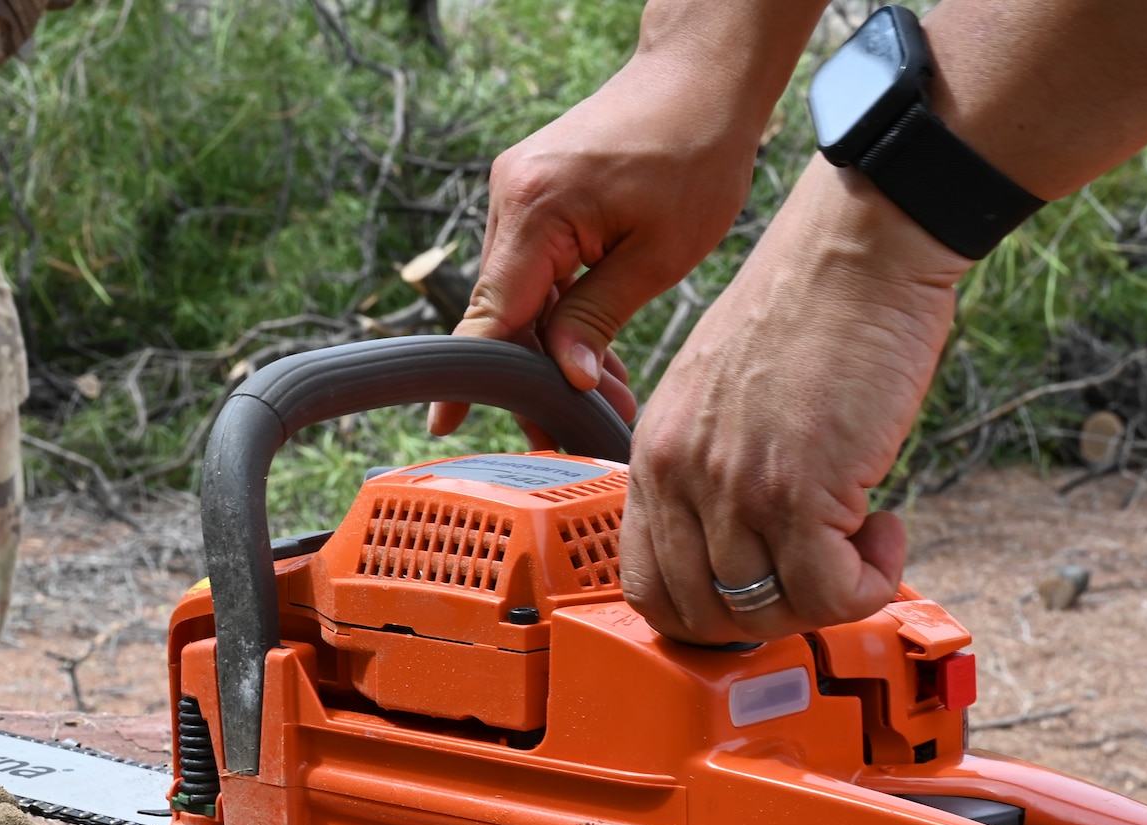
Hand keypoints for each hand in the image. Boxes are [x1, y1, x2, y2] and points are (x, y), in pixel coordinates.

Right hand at [430, 47, 773, 436]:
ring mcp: (519, 192)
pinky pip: (538, 267)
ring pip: (525, 294)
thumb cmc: (695, 150)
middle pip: (507, 311)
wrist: (702, 73)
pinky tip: (598, 352)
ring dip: (558, 345)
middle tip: (573, 430)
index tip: (444, 421)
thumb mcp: (658, 253)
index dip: (469, 375)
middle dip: (539, 373)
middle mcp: (512, 196)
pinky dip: (564, 308)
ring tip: (607, 396)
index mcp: (536, 210)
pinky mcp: (536, 192)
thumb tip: (567, 380)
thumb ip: (600, 317)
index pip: (491, 314)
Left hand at [618, 158, 972, 643]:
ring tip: (862, 543)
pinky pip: (829, 593)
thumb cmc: (805, 311)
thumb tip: (738, 541)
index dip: (704, 612)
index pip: (645, 585)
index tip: (757, 595)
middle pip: (701, 614)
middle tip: (819, 576)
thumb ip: (709, 464)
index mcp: (653, 455)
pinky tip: (886, 531)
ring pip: (765, 611)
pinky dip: (867, 583)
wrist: (856, 251)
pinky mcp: (801, 489)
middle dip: (768, 615)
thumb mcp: (716, 393)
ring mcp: (735, 487)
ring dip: (827, 596)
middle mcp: (680, 476)